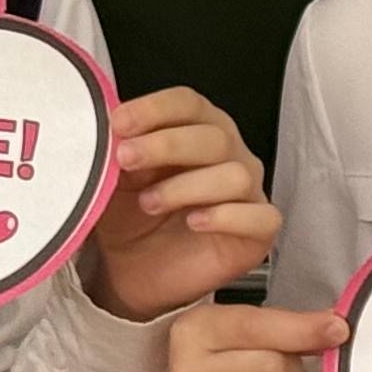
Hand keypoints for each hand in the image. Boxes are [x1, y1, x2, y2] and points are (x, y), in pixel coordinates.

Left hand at [84, 87, 280, 320]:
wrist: (134, 268)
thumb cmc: (130, 213)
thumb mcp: (114, 177)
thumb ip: (118, 150)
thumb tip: (112, 130)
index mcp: (197, 128)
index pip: (188, 103)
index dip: (154, 109)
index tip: (119, 123)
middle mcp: (230, 153)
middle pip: (214, 135)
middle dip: (165, 145)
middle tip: (126, 159)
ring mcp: (248, 192)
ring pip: (234, 175)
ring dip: (186, 186)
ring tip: (149, 202)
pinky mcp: (258, 232)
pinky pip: (260, 217)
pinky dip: (225, 217)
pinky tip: (194, 221)